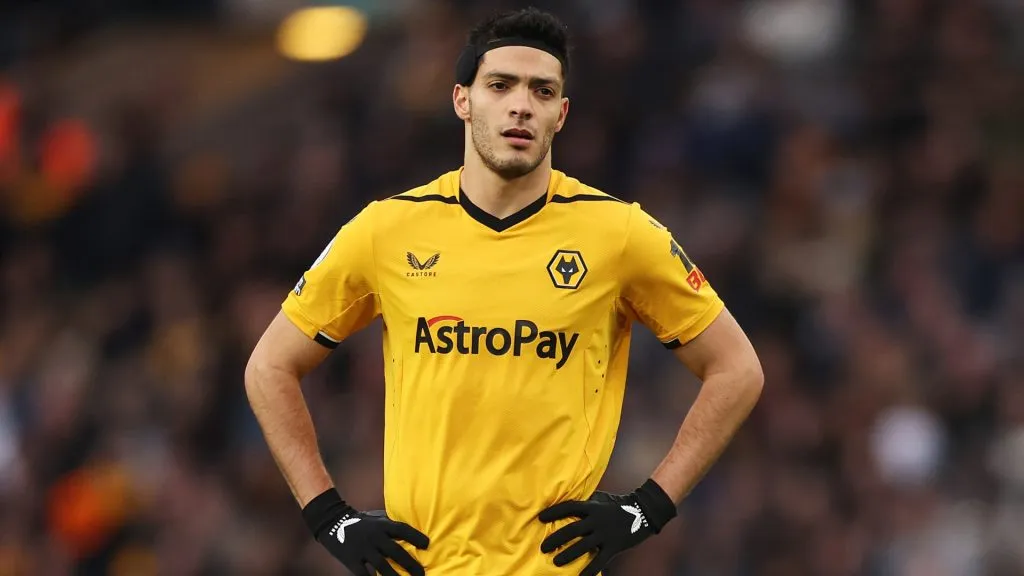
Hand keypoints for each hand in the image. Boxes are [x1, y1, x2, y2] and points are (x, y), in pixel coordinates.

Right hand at [304, 490, 428, 575]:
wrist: (333, 521)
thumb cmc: (360, 521)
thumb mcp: (376, 518)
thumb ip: (390, 526)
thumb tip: (410, 533)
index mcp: (382, 524)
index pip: (402, 529)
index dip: (415, 536)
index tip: (427, 545)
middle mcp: (374, 536)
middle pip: (396, 552)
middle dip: (410, 564)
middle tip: (421, 574)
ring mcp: (363, 548)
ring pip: (382, 566)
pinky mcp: (352, 559)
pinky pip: (364, 574)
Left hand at [538, 479, 675, 575]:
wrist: (644, 511)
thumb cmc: (619, 504)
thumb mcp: (601, 499)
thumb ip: (587, 503)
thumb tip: (567, 504)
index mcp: (592, 507)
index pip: (569, 507)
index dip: (554, 512)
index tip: (540, 518)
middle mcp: (596, 520)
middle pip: (571, 529)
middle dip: (555, 538)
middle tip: (543, 547)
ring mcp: (605, 534)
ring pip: (582, 546)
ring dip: (567, 554)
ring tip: (556, 561)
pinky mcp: (614, 546)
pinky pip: (599, 560)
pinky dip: (590, 570)